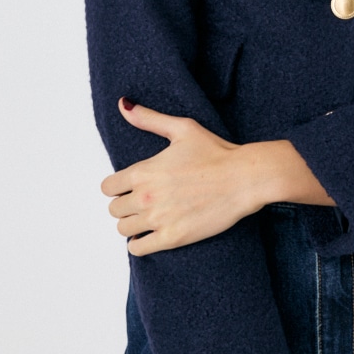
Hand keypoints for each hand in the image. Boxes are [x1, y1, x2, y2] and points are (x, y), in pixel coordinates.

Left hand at [102, 99, 255, 254]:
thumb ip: (149, 119)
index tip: (131, 187)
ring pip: (123, 229)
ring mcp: (158, 219)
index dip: (118, 186)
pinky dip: (139, 244)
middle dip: (126, 205)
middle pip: (114, 209)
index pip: (108, 187)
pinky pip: (138, 248)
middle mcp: (146, 197)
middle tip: (143, 201)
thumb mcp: (182, 129)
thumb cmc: (217, 152)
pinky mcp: (172, 238)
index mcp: (143, 171)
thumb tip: (123, 104)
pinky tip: (150, 235)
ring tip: (148, 218)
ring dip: (132, 224)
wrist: (245, 178)